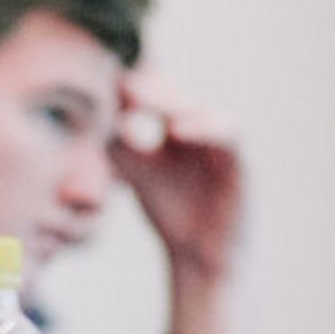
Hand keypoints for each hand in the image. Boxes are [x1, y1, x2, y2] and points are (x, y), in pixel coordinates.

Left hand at [111, 68, 243, 278]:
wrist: (201, 256)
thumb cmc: (172, 209)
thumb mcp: (137, 172)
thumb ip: (119, 144)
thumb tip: (92, 117)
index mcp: (176, 127)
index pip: (155, 93)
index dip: (132, 83)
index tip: (101, 77)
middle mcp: (200, 129)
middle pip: (175, 94)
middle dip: (147, 85)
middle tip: (117, 80)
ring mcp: (222, 143)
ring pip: (200, 109)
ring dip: (169, 100)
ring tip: (138, 97)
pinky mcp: (242, 161)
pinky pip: (228, 135)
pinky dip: (203, 127)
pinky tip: (175, 129)